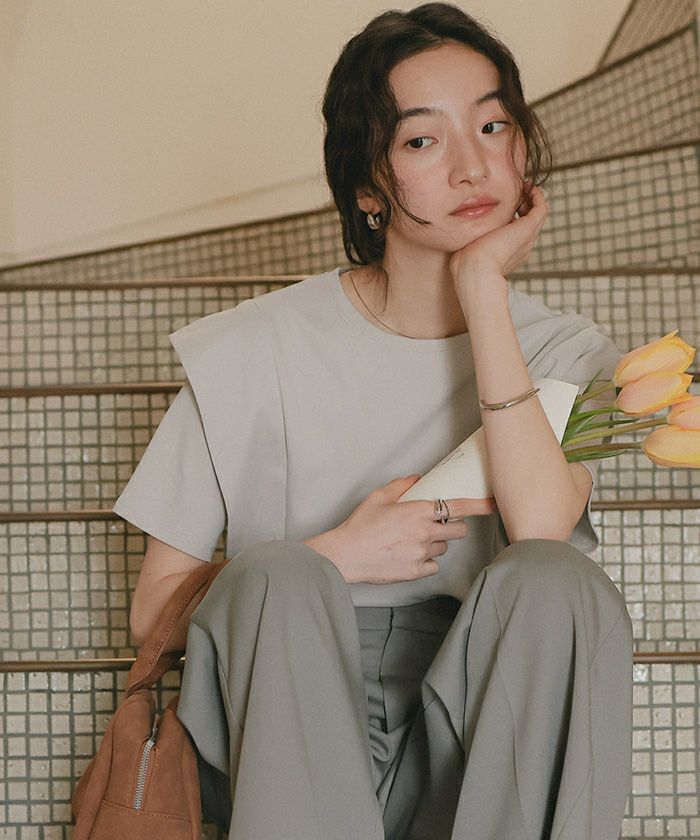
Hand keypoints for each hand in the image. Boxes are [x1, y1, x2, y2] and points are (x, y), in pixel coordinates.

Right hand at [307, 474, 497, 584]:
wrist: (347, 555)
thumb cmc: (360, 525)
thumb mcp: (378, 497)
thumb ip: (401, 485)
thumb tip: (417, 478)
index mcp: (418, 511)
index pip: (457, 506)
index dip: (479, 505)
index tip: (494, 503)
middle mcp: (425, 533)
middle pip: (458, 530)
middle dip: (452, 526)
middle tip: (437, 524)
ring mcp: (422, 553)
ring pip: (443, 547)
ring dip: (435, 543)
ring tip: (411, 541)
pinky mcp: (416, 571)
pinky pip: (432, 565)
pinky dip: (425, 561)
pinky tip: (408, 555)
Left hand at [449, 182, 548, 285]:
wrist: (475, 270)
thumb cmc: (466, 265)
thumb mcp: (469, 251)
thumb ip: (469, 244)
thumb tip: (459, 241)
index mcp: (509, 253)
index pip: (516, 232)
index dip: (514, 217)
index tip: (505, 206)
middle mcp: (521, 246)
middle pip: (530, 223)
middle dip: (525, 206)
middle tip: (519, 192)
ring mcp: (526, 238)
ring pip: (538, 215)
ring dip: (533, 200)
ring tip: (525, 187)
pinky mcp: (527, 229)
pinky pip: (541, 209)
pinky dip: (538, 197)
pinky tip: (528, 187)